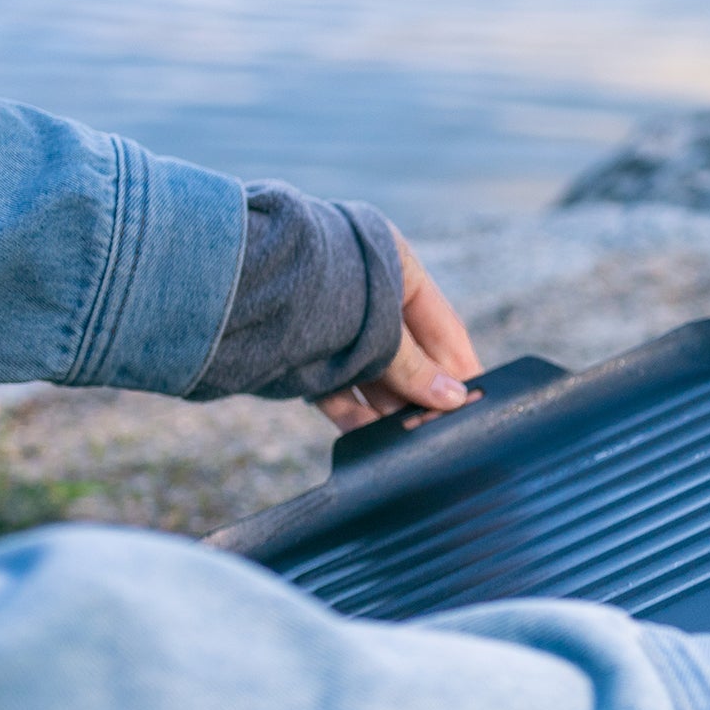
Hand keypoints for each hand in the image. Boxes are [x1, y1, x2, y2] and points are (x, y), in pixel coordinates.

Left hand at [317, 233, 484, 431]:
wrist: (231, 281)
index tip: (477, 405)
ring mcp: (332, 323)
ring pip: (371, 374)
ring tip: (410, 443)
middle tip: (444, 433)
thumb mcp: (380, 327)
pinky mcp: (302, 351)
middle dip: (423, 394)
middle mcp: (365, 293)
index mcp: (394, 267)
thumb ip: (416, 367)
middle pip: (407, 354)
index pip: (443, 326)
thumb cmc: (317, 285)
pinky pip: (336, 386)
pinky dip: (353, 411)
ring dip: (389, 409)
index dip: (460, 367)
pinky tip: (371, 441)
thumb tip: (455, 401)